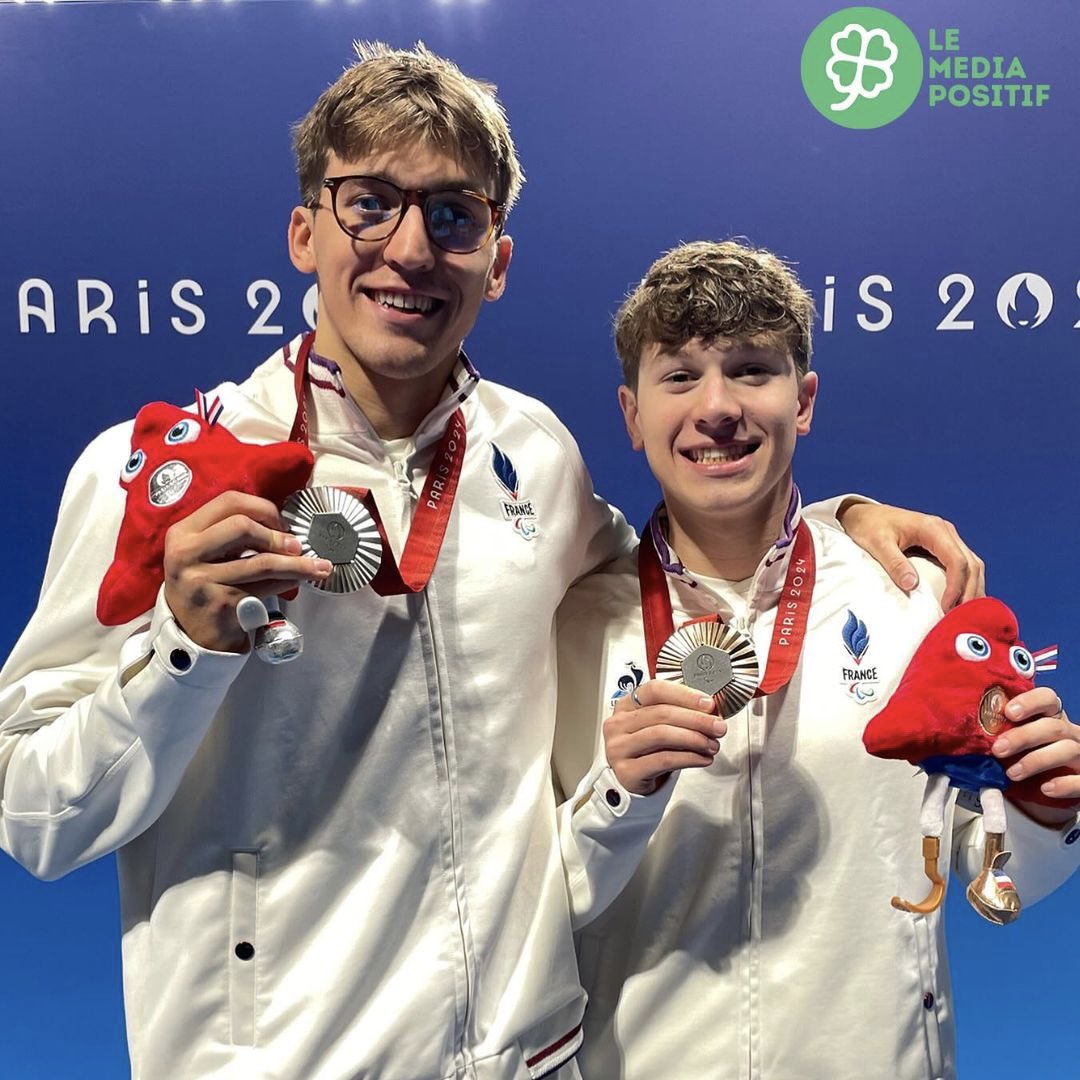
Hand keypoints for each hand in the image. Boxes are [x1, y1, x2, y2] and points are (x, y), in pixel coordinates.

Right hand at [163, 491, 331, 652]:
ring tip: (317, 565)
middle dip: (277, 535)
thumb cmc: (206, 583)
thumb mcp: (206, 551)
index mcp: (184, 532)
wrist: (192, 632)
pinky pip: (265, 587)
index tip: (281, 522)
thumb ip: (233, 532)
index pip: (229, 502)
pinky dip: (288, 582)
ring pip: (261, 562)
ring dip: (296, 563)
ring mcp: (201, 579)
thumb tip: (283, 526)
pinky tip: (300, 580)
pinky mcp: (221, 602)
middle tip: (296, 546)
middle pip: (242, 527)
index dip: (262, 508)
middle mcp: (186, 553)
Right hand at [605, 680, 723, 795]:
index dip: (684, 695)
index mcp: (626, 705)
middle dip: (697, 719)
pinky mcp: (626, 771)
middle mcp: (618, 724)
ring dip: (694, 739)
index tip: (708, 704)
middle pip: (661, 713)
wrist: (633, 781)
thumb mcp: (658, 726)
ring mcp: (619, 747)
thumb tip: (709, 712)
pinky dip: (689, 758)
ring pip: (662, 735)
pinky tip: (702, 758)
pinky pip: (663, 760)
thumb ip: (678, 714)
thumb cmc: (648, 750)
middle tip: (718, 726)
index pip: (654, 690)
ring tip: (712, 744)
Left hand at [837, 499, 984, 608]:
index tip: (946, 608)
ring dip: (971, 590)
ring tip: (965, 615)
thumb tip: (912, 585)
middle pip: (972, 564)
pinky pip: (962, 565)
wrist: (863, 514)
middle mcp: (946, 531)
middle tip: (962, 618)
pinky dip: (965, 584)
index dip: (956, 587)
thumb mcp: (878, 544)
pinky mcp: (942, 545)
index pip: (957, 561)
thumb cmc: (869, 526)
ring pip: (972, 565)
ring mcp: (946, 537)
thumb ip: (894, 563)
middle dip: (970, 592)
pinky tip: (960, 602)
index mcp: (933, 528)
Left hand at [992, 687, 1079, 824]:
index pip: (1047, 698)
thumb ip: (1002, 732)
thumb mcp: (1018, 739)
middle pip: (1053, 726)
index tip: (1009, 712)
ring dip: (1036, 761)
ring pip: (1067, 750)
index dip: (1030, 701)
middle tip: (998, 749)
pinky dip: (1064, 784)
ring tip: (1011, 773)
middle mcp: (1069, 733)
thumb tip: (968, 732)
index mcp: (1051, 717)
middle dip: (1023, 737)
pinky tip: (1045, 788)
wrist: (1054, 783)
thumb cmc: (1031, 754)